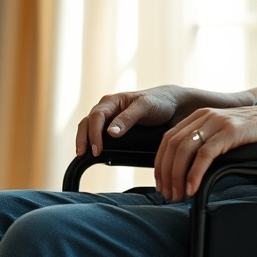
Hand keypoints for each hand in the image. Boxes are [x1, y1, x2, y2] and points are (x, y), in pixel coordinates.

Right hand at [75, 85, 194, 157]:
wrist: (173, 106)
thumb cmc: (159, 102)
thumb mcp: (145, 107)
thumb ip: (128, 118)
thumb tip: (110, 133)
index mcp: (112, 101)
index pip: (96, 117)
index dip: (94, 133)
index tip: (97, 149)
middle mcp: (108, 109)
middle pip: (87, 122)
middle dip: (83, 138)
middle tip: (83, 154)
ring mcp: (110, 119)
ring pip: (89, 128)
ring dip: (84, 140)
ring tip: (83, 155)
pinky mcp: (115, 128)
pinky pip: (99, 134)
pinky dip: (93, 142)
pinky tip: (94, 153)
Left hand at [154, 102, 256, 201]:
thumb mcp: (226, 132)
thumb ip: (208, 141)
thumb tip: (189, 169)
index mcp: (200, 115)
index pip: (168, 139)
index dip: (160, 163)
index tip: (162, 184)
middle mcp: (205, 115)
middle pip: (172, 145)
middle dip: (166, 173)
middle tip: (168, 194)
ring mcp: (218, 121)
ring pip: (184, 149)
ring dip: (177, 176)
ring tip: (179, 195)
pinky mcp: (231, 130)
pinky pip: (205, 154)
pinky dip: (194, 173)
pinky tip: (193, 188)